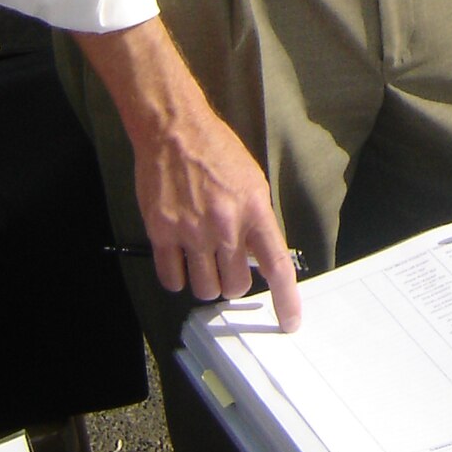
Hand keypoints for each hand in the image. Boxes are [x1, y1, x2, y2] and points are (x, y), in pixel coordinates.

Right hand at [74, 21, 301, 328]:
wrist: (175, 130)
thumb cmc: (217, 151)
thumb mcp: (252, 181)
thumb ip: (257, 221)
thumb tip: (259, 259)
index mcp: (254, 209)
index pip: (276, 265)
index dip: (286, 300)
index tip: (289, 321)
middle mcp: (225, 225)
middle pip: (236, 285)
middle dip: (235, 282)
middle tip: (228, 265)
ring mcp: (192, 232)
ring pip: (205, 289)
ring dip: (207, 282)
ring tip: (204, 260)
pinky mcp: (162, 233)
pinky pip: (172, 279)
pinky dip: (178, 278)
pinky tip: (181, 259)